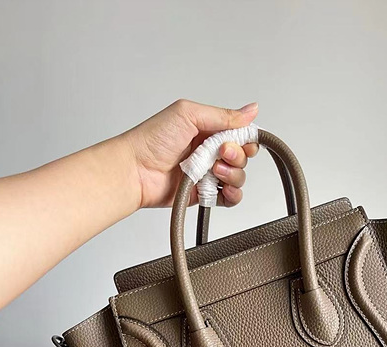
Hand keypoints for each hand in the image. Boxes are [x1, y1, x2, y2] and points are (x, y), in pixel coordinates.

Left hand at [124, 99, 258, 208]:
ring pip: (238, 176)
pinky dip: (232, 194)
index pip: (240, 134)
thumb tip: (251, 110)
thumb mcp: (189, 114)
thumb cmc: (152, 140)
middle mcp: (209, 151)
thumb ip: (223, 116)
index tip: (238, 139)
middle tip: (220, 153)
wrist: (135, 170)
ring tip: (214, 172)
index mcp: (208, 129)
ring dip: (233, 174)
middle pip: (243, 156)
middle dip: (237, 155)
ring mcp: (207, 173)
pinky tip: (223, 188)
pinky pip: (229, 198)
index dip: (245, 138)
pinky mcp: (204, 194)